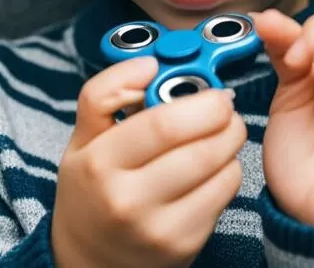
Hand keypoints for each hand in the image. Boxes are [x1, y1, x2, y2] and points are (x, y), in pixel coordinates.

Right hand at [51, 56, 246, 267]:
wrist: (87, 259)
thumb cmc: (90, 186)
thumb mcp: (82, 136)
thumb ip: (107, 91)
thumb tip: (149, 64)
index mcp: (100, 163)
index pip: (163, 124)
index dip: (199, 100)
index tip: (209, 89)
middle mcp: (128, 200)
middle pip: (200, 149)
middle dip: (225, 117)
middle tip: (224, 105)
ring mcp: (159, 229)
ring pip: (221, 169)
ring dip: (230, 140)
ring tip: (220, 130)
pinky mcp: (184, 246)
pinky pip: (225, 193)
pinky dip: (228, 169)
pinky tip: (212, 165)